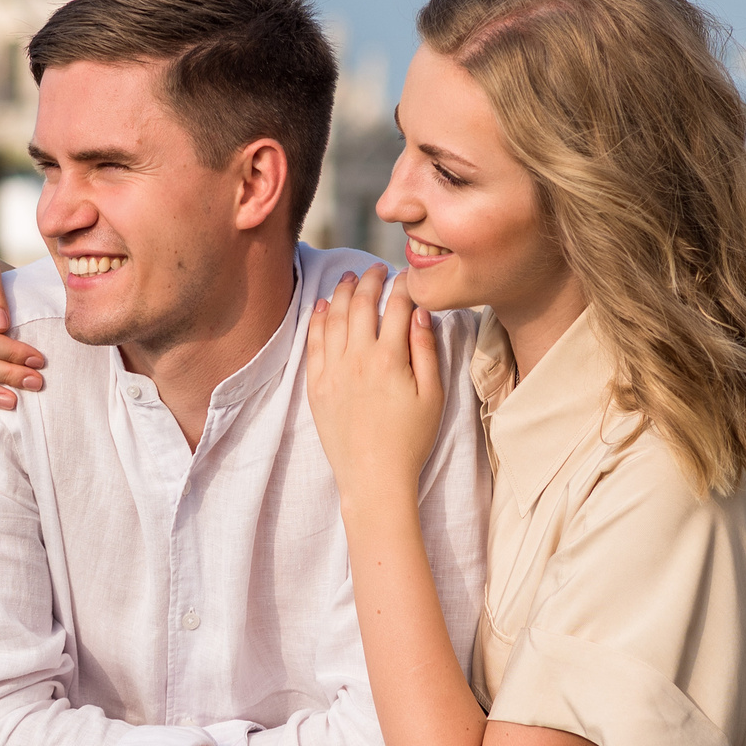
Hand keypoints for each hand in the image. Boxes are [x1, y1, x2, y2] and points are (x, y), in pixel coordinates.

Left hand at [305, 266, 444, 509]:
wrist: (373, 477)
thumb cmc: (410, 440)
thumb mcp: (432, 395)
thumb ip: (426, 350)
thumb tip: (420, 313)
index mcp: (390, 359)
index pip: (396, 307)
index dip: (403, 286)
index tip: (407, 277)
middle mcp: (357, 359)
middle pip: (361, 304)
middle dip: (370, 280)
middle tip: (377, 268)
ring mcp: (332, 371)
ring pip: (333, 317)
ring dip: (341, 292)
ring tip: (349, 278)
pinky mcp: (315, 385)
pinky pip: (313, 342)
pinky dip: (317, 319)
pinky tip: (322, 306)